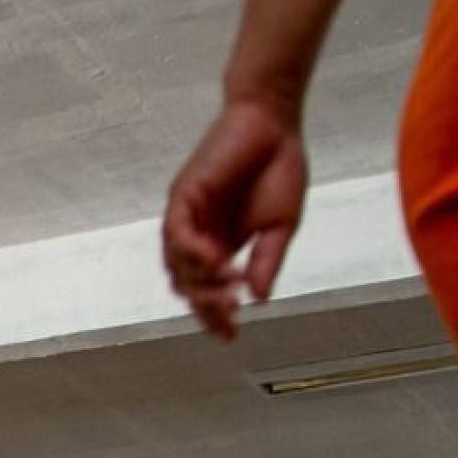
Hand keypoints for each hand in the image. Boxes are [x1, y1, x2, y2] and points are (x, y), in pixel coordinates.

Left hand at [163, 95, 309, 340]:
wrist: (275, 123)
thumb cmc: (278, 169)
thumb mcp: (280, 225)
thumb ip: (267, 261)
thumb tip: (259, 299)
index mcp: (219, 246)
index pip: (206, 291)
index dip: (215, 316)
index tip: (232, 335)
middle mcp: (198, 235)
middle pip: (187, 285)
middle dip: (207, 305)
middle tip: (232, 313)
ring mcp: (187, 216)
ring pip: (177, 264)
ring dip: (200, 283)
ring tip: (228, 291)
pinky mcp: (184, 195)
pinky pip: (176, 232)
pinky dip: (192, 252)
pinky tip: (216, 261)